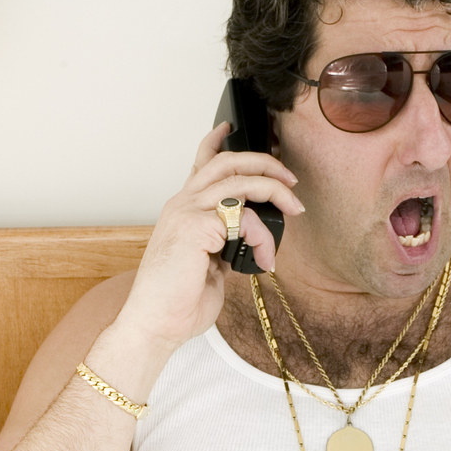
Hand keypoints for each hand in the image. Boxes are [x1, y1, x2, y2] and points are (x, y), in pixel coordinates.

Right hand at [111, 122, 304, 356]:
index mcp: (183, 210)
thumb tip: (249, 238)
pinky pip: (244, 219)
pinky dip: (263, 238)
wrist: (156, 324)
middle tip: (289, 179)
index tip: (230, 126)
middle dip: (264, 163)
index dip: (215, 141)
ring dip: (275, 192)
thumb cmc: (177, 301)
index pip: (200, 164)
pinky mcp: (196, 228)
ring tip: (294, 210)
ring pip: (240, 183)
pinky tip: (264, 260)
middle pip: (226, 162)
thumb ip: (223, 242)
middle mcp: (182, 205)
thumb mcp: (208, 264)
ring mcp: (187, 213)